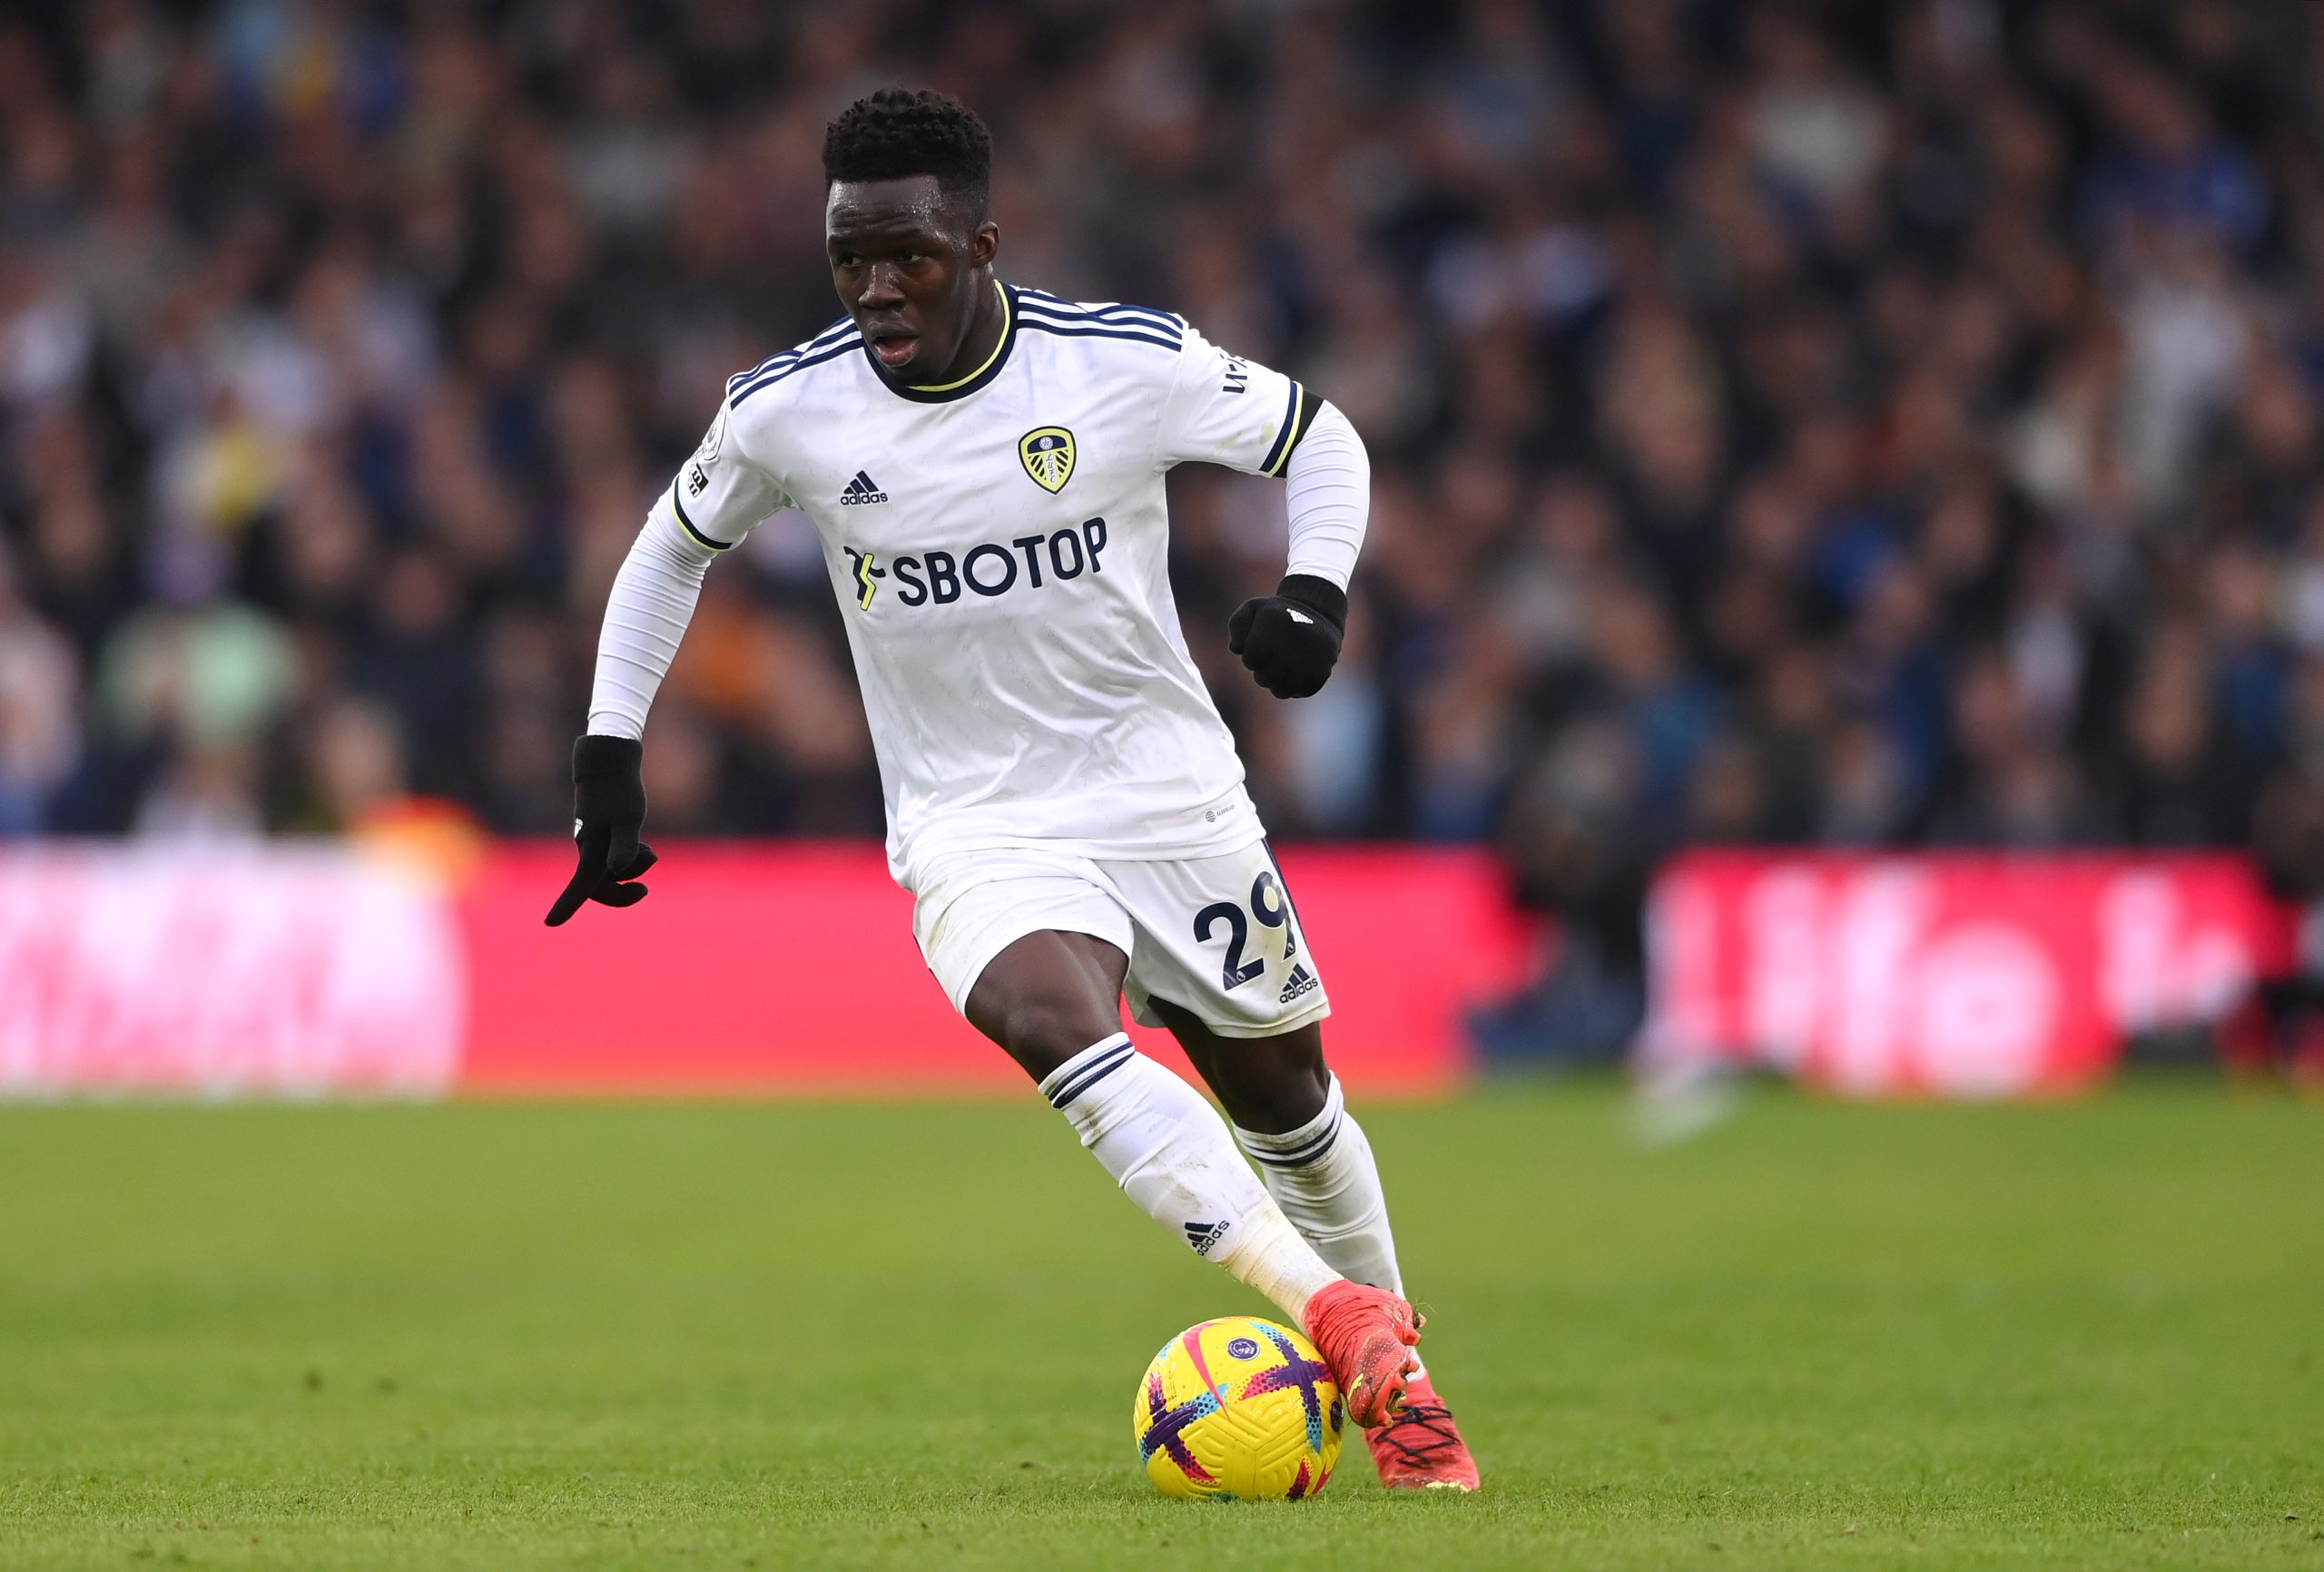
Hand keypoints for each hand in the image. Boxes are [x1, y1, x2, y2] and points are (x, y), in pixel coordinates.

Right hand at [545, 735, 657, 925]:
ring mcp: (594, 843)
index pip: (580, 886)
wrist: (609, 765)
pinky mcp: (601, 836)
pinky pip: (614, 859)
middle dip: (623, 893)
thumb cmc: (619, 791)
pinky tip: (645, 846)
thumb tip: (616, 871)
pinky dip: (632, 858)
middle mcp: (588, 850)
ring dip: (633, 870)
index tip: (550, 923)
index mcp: (592, 850)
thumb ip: (624, 845)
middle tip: (645, 890)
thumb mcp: (628, 818)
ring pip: (611, 872)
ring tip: (650, 852)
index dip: (566, 906)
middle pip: (600, 887)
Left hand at [1227, 574, 1346, 698]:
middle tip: (1271, 661)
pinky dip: (1297, 687)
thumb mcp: (1254, 608)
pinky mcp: (1323, 671)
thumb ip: (1238, 625)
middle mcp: (1291, 643)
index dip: (1251, 658)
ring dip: (1278, 683)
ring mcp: (1309, 659)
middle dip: (1263, 673)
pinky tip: (1297, 673)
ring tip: (1282, 670)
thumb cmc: (1278, 614)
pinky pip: (1302, 692)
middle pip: (1264, 679)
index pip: (1250, 659)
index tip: (1260, 648)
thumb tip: (1237, 649)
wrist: (1319, 610)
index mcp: (1273, 624)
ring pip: (1283, 691)